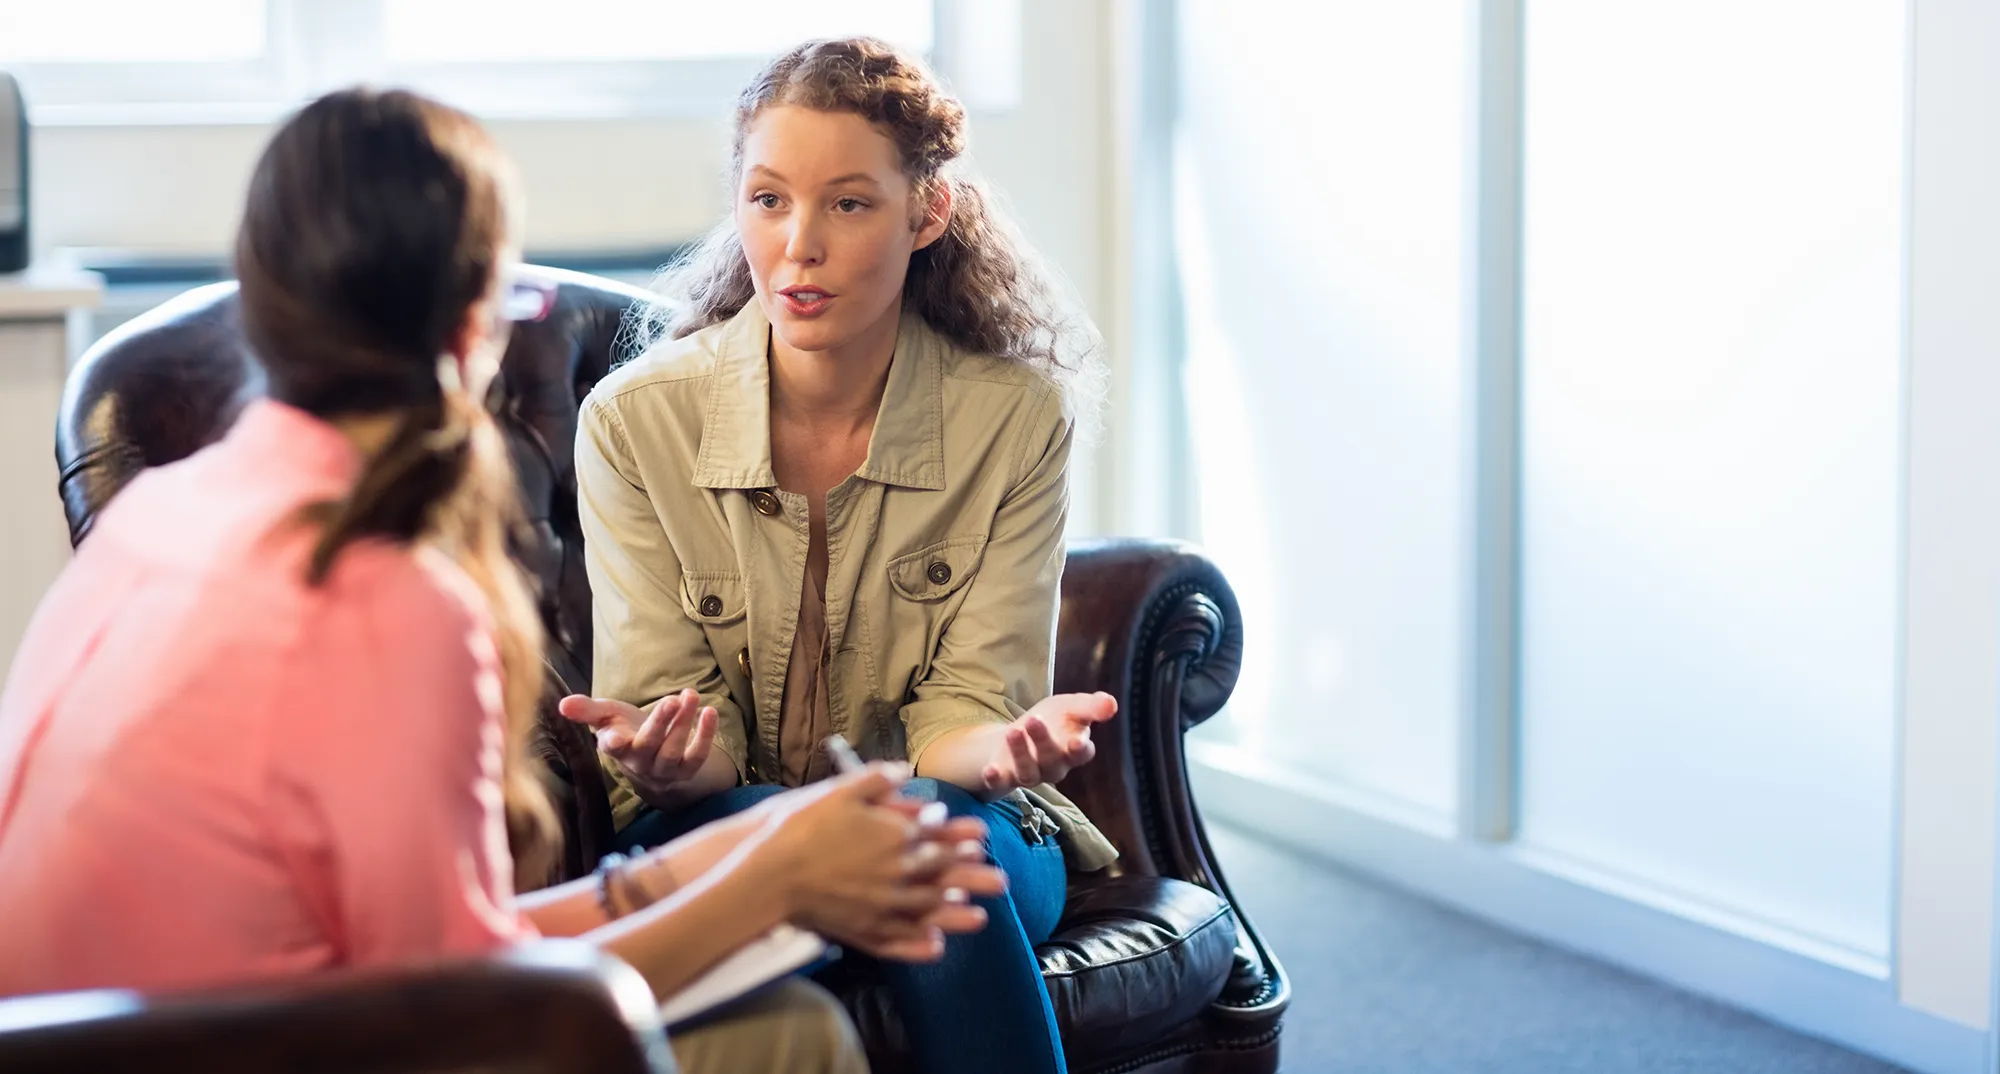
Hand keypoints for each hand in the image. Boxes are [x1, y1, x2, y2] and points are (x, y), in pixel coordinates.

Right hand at [559, 688, 717, 801]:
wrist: (650, 756)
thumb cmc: (624, 729)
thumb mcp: (606, 716)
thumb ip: (587, 710)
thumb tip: (562, 704)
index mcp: (617, 749)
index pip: (612, 749)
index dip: (613, 743)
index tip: (614, 737)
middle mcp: (640, 763)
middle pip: (650, 745)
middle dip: (661, 723)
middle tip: (673, 700)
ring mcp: (664, 770)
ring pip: (673, 751)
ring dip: (685, 724)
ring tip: (691, 696)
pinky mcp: (686, 770)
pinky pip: (697, 757)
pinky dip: (705, 736)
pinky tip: (710, 712)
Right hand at [747, 764, 1005, 961]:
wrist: (767, 871)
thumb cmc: (800, 827)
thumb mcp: (839, 790)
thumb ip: (876, 778)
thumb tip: (903, 770)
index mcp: (893, 835)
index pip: (936, 836)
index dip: (960, 837)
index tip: (982, 839)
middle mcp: (894, 871)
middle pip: (943, 875)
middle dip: (974, 877)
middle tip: (1001, 882)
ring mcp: (880, 903)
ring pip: (928, 910)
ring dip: (957, 913)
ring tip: (981, 919)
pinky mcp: (860, 928)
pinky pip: (897, 938)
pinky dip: (919, 944)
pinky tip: (936, 947)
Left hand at [979, 691, 1117, 794]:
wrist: (1020, 733)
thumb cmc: (1053, 720)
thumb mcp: (1070, 706)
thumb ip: (1090, 706)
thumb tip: (1111, 703)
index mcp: (1072, 750)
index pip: (1081, 754)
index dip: (1080, 750)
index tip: (1077, 743)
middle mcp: (1054, 767)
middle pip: (1052, 760)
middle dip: (1043, 742)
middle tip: (1034, 720)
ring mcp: (1029, 774)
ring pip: (1028, 772)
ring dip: (1021, 754)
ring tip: (1013, 732)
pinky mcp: (1006, 777)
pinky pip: (1001, 783)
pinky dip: (996, 778)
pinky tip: (990, 770)